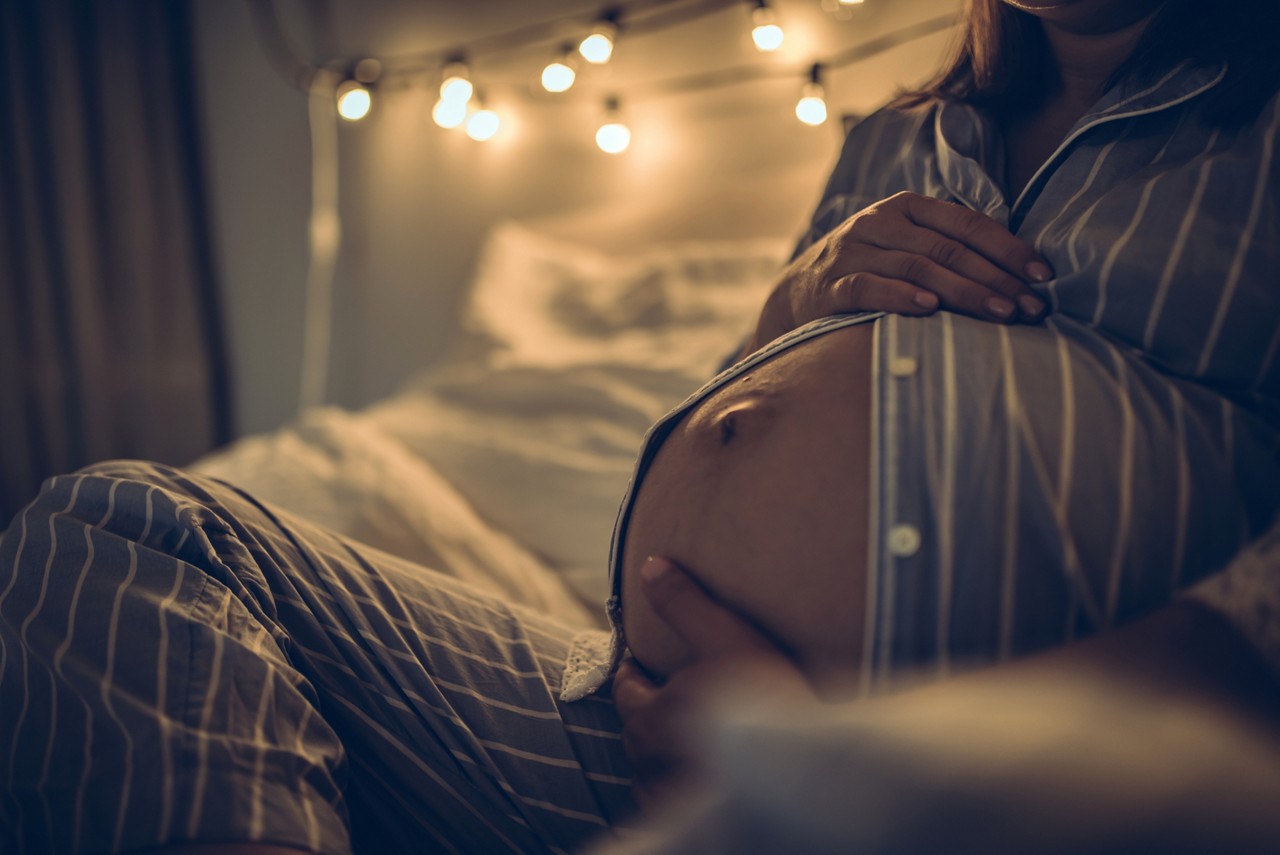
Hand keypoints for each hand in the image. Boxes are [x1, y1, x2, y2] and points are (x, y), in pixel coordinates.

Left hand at [612, 556, 813, 810]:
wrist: (802, 774)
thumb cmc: (763, 703)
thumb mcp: (725, 637)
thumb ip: (684, 603)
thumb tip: (651, 566)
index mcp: (651, 716)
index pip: (625, 689)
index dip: (630, 673)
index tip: (636, 663)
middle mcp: (652, 760)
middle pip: (635, 731)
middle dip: (645, 712)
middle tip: (661, 697)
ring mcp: (671, 796)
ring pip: (650, 771)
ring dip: (661, 753)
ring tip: (682, 741)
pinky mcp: (695, 820)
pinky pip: (673, 803)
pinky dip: (680, 786)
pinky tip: (701, 781)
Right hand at [750, 191, 1052, 350]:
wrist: (798, 290)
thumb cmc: (870, 268)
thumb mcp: (905, 244)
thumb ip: (948, 247)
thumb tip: (1020, 274)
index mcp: (907, 206)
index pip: (967, 224)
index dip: (1008, 248)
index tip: (1043, 275)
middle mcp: (879, 222)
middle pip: (947, 249)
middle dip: (995, 279)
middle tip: (1031, 306)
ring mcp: (853, 252)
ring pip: (917, 267)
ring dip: (963, 292)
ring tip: (999, 314)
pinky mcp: (832, 285)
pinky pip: (871, 288)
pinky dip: (901, 297)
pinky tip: (930, 309)